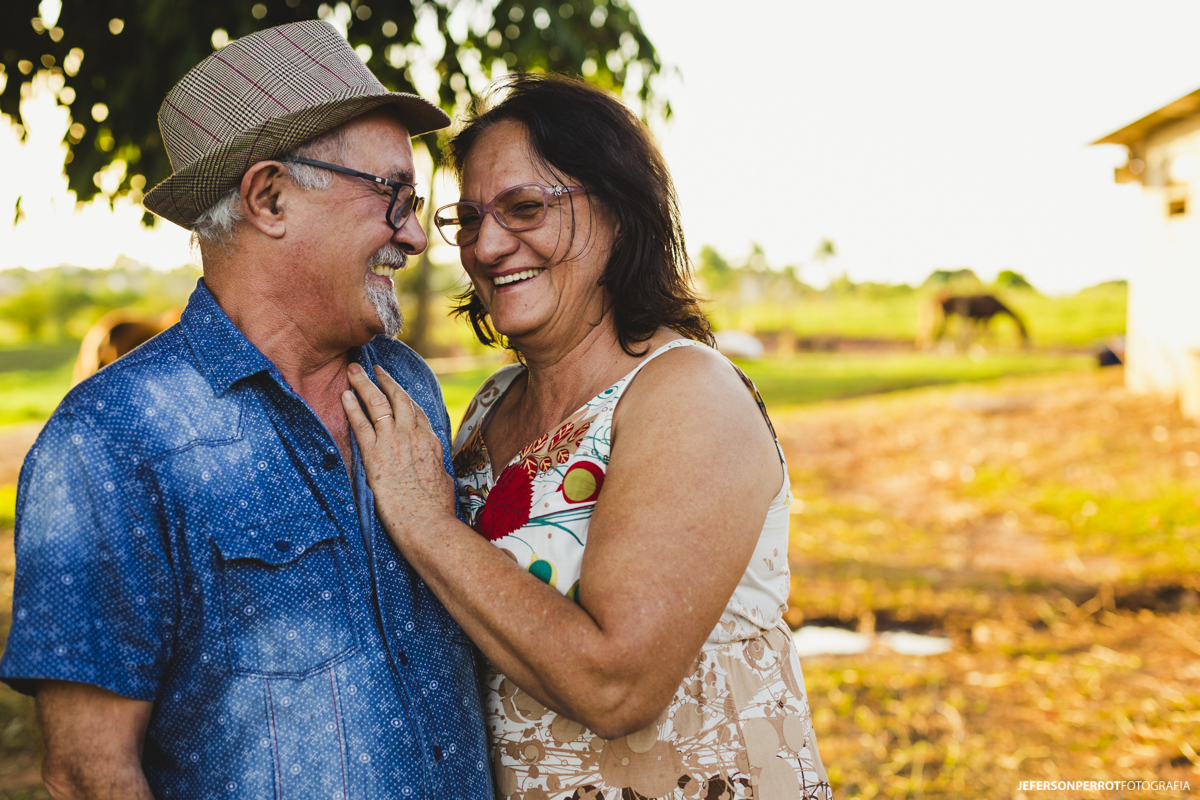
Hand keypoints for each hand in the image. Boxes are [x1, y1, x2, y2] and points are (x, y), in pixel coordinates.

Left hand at [342, 364, 455, 542]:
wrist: (427, 523)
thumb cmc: (436, 509)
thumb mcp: (442, 479)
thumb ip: (433, 465)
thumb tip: (432, 467)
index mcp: (430, 441)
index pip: (415, 410)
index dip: (403, 395)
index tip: (394, 386)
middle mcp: (413, 435)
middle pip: (398, 398)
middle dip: (384, 380)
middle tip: (373, 368)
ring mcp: (393, 442)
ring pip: (378, 403)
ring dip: (364, 385)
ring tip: (353, 372)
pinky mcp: (375, 454)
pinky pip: (361, 424)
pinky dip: (353, 407)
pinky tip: (345, 396)